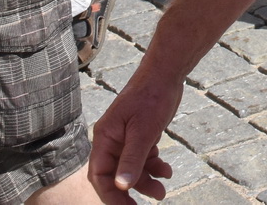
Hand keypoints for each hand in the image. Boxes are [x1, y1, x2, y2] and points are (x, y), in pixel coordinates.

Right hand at [91, 74, 181, 202]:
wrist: (166, 74)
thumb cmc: (151, 98)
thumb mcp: (143, 131)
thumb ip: (132, 159)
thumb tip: (122, 186)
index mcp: (105, 138)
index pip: (99, 174)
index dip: (110, 194)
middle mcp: (112, 140)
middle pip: (116, 174)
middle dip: (131, 190)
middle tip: (146, 204)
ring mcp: (126, 138)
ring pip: (132, 168)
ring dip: (147, 180)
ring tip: (163, 190)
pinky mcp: (141, 135)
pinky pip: (144, 158)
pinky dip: (154, 166)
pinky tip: (166, 172)